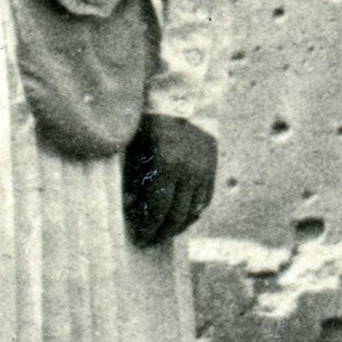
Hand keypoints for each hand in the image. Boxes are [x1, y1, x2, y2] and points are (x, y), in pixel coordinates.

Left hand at [121, 115, 217, 247]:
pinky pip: (204, 201)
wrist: (183, 100)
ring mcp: (203, 172)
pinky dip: (193, 214)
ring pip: (193, 211)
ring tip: (164, 234)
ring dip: (178, 227)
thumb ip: (134, 177)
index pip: (157, 208)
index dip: (148, 227)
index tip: (139, 238)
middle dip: (161, 232)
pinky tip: (182, 219)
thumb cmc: (151, 122)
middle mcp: (188, 172)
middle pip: (176, 215)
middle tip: (149, 241)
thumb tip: (129, 205)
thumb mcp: (137, 146)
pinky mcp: (211, 170)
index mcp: (166, 165)